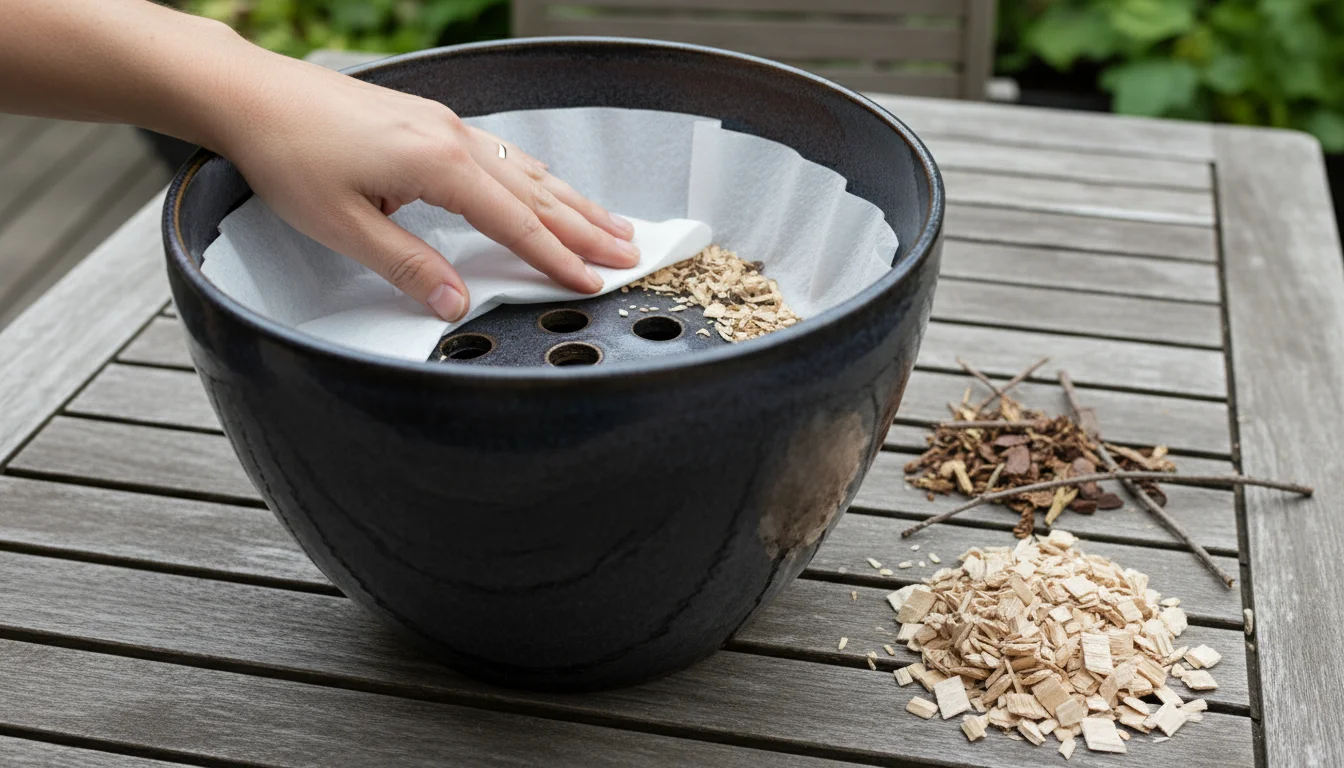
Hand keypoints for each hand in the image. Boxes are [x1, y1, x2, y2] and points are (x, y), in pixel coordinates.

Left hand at [215, 54, 638, 320]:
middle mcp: (452, 138)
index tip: (594, 281)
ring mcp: (445, 125)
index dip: (558, 257)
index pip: (516, 222)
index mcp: (438, 164)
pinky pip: (504, 153)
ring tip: (611, 223)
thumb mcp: (342, 226)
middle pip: (537, 192)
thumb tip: (454, 303)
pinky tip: (548, 187)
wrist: (252, 94)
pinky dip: (537, 177)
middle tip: (631, 253)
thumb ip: (406, 266)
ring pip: (527, 168)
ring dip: (572, 200)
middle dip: (587, 227)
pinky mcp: (430, 121)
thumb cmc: (287, 153)